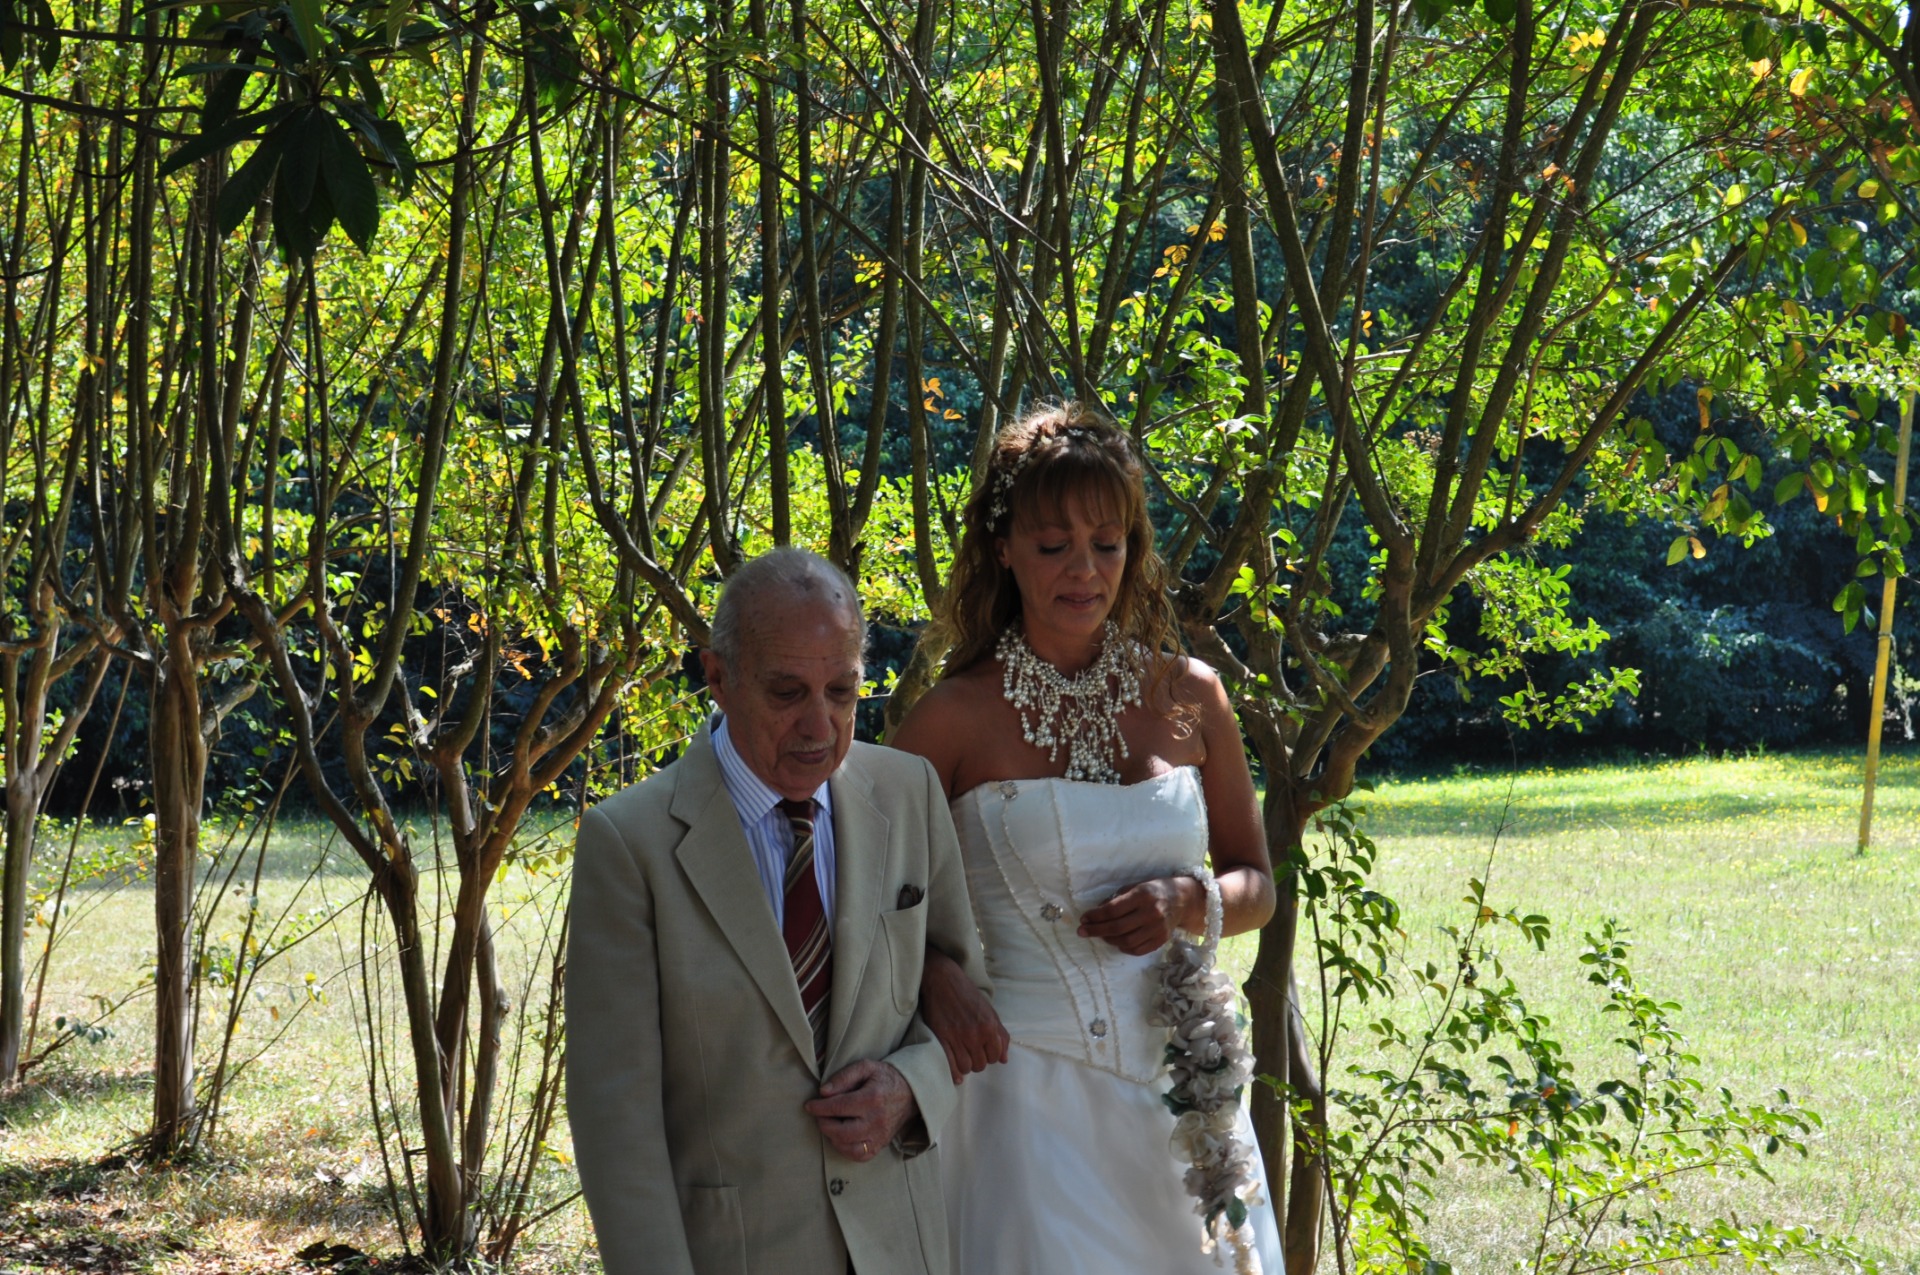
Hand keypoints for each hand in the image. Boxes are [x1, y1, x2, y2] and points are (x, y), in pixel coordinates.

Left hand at [803, 1060, 916, 1161]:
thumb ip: (844, 1076)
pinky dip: (844, 1148)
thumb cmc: (885, 1078)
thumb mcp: (866, 1067)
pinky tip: (841, 1136)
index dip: (819, 1107)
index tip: (809, 1105)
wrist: (910, 1093)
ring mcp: (879, 1136)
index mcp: (872, 1098)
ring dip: (832, 1137)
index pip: (839, 1107)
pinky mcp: (880, 1146)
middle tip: (819, 1115)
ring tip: (830, 1124)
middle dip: (823, 1123)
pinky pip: (858, 1155)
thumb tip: (823, 1092)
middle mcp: (876, 1120)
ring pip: (848, 1146)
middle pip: (841, 1131)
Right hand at [920, 949, 1008, 1083]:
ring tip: (963, 1057)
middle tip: (971, 1052)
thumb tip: (1004, 1060)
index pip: (996, 1057)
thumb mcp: (990, 1011)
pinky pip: (950, 1065)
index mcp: (989, 1027)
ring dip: (965, 1065)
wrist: (943, 980)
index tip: (983, 1051)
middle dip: (978, 1061)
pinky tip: (956, 1074)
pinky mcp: (941, 1038)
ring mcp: (957, 1037)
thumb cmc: (968, 994)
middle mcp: (975, 1034)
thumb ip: (1001, 1035)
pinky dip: (954, 1073)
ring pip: (966, 1067)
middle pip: (981, 1064)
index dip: (990, 1056)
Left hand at [1077, 876, 1201, 955]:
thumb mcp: (1136, 886)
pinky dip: (1124, 948)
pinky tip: (1117, 941)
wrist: (1182, 900)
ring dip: (1108, 940)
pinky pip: (1137, 950)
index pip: (1113, 910)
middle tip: (1082, 931)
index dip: (1095, 916)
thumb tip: (1096, 912)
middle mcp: (1151, 913)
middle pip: (1117, 927)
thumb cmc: (1154, 890)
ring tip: (1101, 935)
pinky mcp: (1161, 940)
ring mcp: (1157, 928)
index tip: (1084, 919)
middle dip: (1096, 930)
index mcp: (1142, 895)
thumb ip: (1117, 899)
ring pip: (1126, 941)